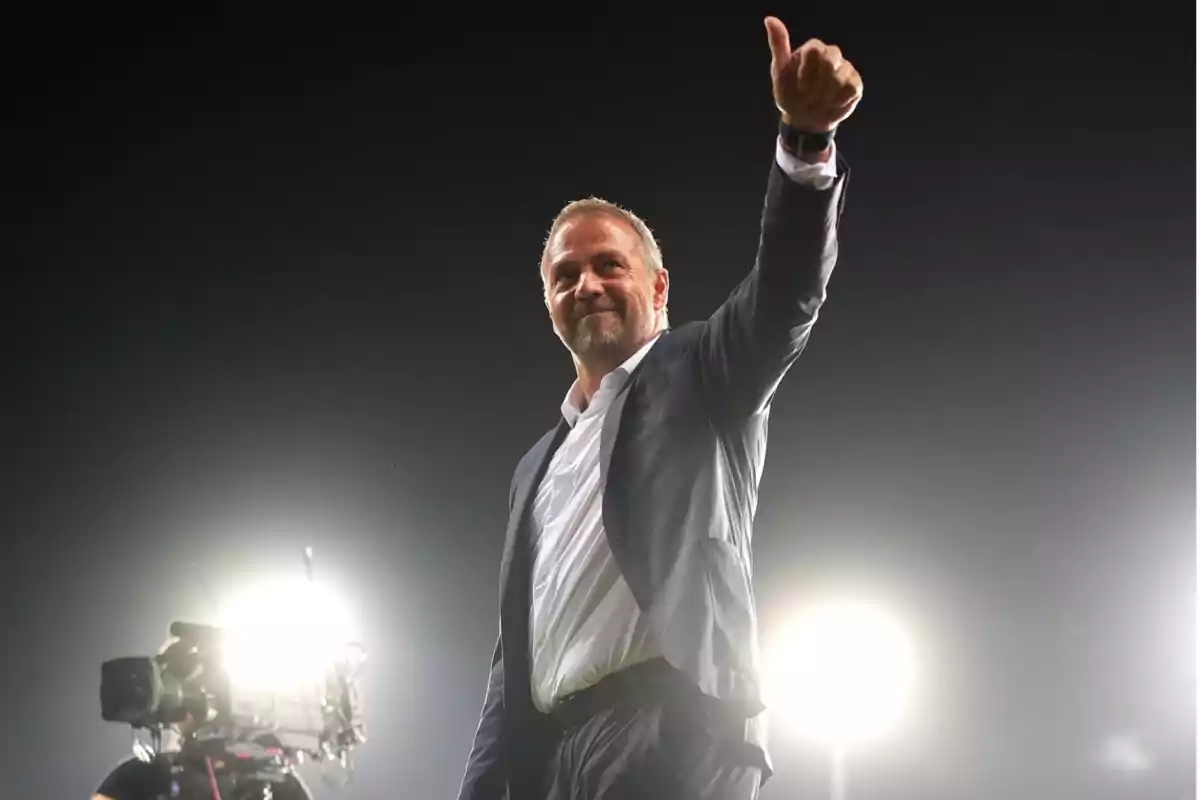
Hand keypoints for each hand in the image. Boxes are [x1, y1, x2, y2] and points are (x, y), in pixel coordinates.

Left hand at [764, 16, 862, 133]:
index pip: (815, 51)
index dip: (807, 72)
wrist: (803, 118)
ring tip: (817, 102)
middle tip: (807, 96)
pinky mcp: (855, 83)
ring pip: (840, 78)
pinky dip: (837, 102)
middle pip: (830, 62)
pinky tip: (830, 104)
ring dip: (824, 97)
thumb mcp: (779, 71)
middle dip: (816, 86)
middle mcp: (831, 54)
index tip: (800, 86)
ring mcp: (845, 68)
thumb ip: (778, 45)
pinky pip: (850, 89)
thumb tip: (770, 19)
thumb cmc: (790, 92)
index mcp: (812, 49)